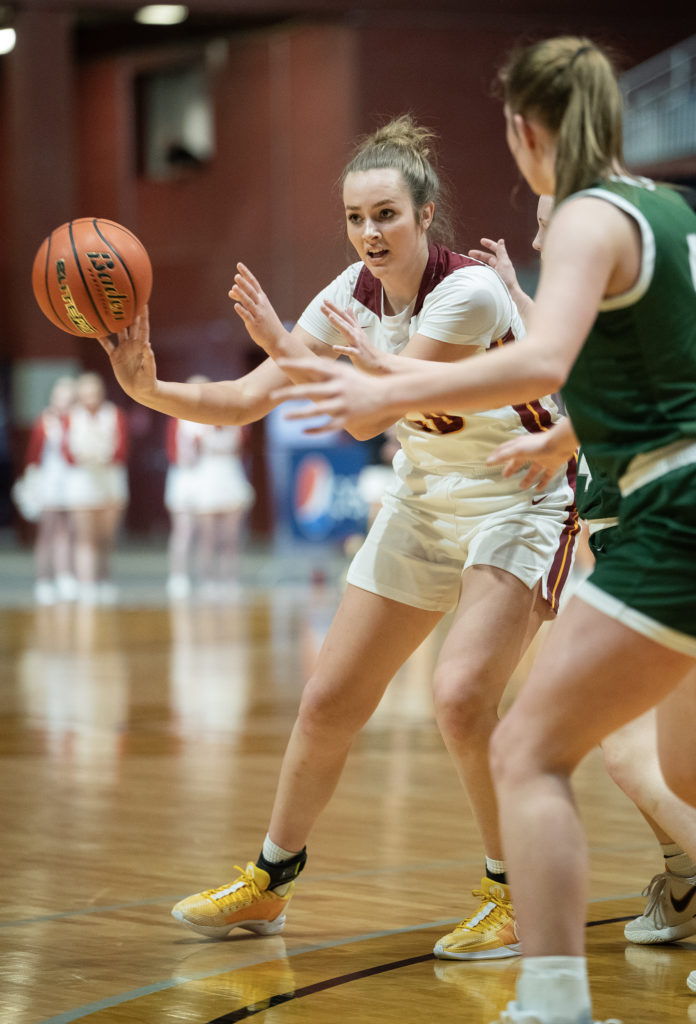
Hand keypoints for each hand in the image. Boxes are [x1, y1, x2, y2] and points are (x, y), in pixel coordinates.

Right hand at [97, 307, 156, 401]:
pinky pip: (107, 345)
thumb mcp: (149, 371)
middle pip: (130, 325)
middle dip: (129, 312)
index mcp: (142, 346)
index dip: (143, 315)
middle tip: (123, 297)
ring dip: (114, 320)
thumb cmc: (148, 381)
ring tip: (108, 308)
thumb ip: (149, 359)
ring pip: (118, 331)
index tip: (143, 302)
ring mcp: (123, 349)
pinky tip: (94, 329)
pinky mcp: (115, 356)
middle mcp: (132, 344)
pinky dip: (101, 337)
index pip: (143, 327)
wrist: (139, 390)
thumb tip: (148, 345)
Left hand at [229, 263, 285, 354]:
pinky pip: (247, 316)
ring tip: (234, 287)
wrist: (277, 338)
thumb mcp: (256, 308)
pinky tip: (235, 305)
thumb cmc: (265, 321)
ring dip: (241, 295)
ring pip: (249, 302)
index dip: (246, 274)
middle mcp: (260, 304)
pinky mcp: (254, 324)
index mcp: (262, 299)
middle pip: (251, 291)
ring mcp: (258, 314)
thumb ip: (243, 299)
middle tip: (236, 276)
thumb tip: (230, 291)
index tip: (239, 265)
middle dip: (244, 283)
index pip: (253, 283)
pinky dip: (242, 310)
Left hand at [271, 357, 390, 434]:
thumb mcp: (345, 372)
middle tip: (272, 395)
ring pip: (317, 411)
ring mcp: (343, 404)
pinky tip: (303, 430)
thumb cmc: (361, 382)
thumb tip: (307, 364)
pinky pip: (328, 426)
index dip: (296, 364)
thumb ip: (327, 369)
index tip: (279, 362)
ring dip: (299, 414)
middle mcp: (339, 388)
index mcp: (338, 374)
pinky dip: (316, 429)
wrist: (386, 395)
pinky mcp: (348, 418)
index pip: (313, 366)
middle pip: (310, 391)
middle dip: (290, 393)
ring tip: (284, 416)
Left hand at [321, 301, 389, 374]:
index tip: (324, 300)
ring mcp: (357, 343)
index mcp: (355, 329)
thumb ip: (353, 320)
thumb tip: (349, 306)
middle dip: (333, 312)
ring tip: (330, 316)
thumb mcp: (359, 332)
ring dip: (339, 324)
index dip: (334, 307)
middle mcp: (356, 334)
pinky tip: (334, 347)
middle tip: (322, 304)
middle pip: (343, 321)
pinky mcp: (358, 354)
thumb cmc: (366, 349)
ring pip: (347, 331)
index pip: (344, 315)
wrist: (378, 362)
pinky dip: (342, 349)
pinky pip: (349, 351)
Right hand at [468, 237, 517, 292]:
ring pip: (485, 265)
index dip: (489, 244)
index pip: (495, 250)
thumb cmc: (508, 280)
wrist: (508, 295)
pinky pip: (483, 273)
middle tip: (469, 253)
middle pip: (488, 258)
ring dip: (477, 262)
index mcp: (502, 261)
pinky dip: (478, 270)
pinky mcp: (491, 281)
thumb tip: (501, 240)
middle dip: (479, 254)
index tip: (481, 241)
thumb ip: (502, 252)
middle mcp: (499, 267)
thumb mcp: (504, 263)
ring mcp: (494, 274)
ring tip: (469, 262)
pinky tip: (473, 271)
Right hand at [487, 424, 576, 490]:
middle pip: (518, 462)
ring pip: (532, 470)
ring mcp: (541, 459)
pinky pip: (546, 475)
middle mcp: (530, 452)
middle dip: (511, 468)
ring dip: (527, 479)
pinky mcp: (551, 465)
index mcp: (520, 446)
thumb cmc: (536, 445)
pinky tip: (537, 489)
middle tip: (504, 477)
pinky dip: (542, 482)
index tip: (489, 463)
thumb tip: (488, 462)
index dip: (497, 456)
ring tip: (521, 487)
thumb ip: (503, 456)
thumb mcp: (517, 450)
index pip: (505, 450)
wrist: (559, 444)